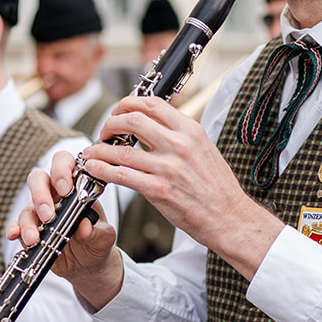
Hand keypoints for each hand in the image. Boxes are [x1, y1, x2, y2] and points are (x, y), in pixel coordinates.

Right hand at [9, 150, 122, 309]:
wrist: (88, 266)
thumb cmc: (97, 242)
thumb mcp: (105, 238)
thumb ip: (98, 232)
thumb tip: (84, 227)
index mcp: (76, 187)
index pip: (64, 163)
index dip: (61, 170)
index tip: (66, 189)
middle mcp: (55, 195)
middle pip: (38, 179)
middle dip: (40, 194)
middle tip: (48, 214)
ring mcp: (40, 212)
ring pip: (27, 206)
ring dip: (29, 222)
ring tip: (35, 238)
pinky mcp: (30, 229)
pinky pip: (17, 225)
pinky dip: (15, 229)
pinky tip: (15, 234)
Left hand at [80, 97, 281, 279]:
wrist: (229, 217)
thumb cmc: (218, 187)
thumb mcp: (205, 148)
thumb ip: (181, 135)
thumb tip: (156, 124)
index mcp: (190, 130)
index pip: (152, 104)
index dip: (128, 104)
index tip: (119, 111)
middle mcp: (179, 145)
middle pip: (132, 120)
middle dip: (110, 123)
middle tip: (104, 131)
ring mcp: (168, 167)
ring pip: (122, 150)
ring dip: (100, 149)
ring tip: (91, 152)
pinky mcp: (158, 190)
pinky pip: (122, 175)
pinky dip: (102, 170)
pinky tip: (94, 169)